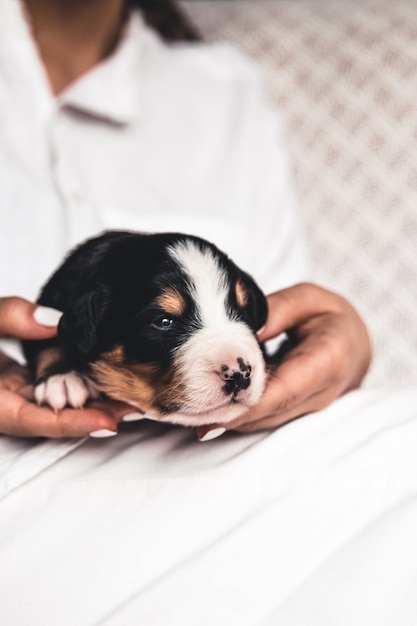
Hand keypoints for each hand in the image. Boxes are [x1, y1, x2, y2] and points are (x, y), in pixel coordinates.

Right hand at [0, 297, 131, 436]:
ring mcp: (9, 394)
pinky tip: (102, 376)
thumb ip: (9, 318)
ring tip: (130, 394)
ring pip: (54, 405)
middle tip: (135, 407)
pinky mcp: (15, 382)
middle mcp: (0, 404)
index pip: (33, 421)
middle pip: (52, 418)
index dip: (71, 424)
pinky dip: (76, 385)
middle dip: (93, 416)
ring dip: (90, 402)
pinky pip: (49, 389)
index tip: (108, 422)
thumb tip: (56, 321)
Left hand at [197, 283, 371, 438]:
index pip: (282, 390)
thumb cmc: (331, 317)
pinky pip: (263, 418)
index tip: (210, 409)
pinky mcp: (294, 413)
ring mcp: (308, 408)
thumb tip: (245, 329)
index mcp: (329, 360)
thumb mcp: (309, 299)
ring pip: (262, 422)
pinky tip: (203, 411)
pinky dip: (234, 417)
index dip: (245, 405)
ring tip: (184, 414)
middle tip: (182, 413)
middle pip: (267, 413)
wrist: (355, 346)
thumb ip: (278, 310)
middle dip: (225, 416)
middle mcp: (320, 392)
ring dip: (225, 421)